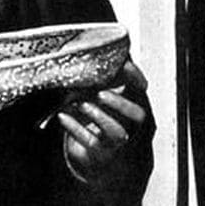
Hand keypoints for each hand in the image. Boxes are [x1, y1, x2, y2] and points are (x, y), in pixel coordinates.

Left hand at [58, 60, 148, 180]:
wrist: (97, 156)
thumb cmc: (100, 118)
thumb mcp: (103, 97)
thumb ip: (103, 78)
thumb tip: (93, 49)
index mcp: (133, 106)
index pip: (142, 91)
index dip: (136, 78)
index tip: (125, 65)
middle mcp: (131, 125)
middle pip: (138, 115)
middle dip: (120, 103)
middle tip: (101, 93)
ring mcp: (118, 142)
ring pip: (117, 131)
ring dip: (98, 116)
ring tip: (80, 103)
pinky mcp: (102, 153)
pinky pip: (91, 142)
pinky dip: (75, 128)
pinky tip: (62, 116)